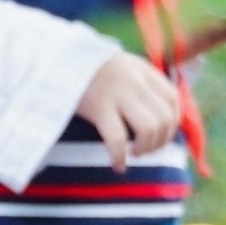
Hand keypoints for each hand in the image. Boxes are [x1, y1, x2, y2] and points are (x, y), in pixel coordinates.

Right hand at [74, 53, 182, 172]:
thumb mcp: (118, 66)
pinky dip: (120, 157)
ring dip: (145, 148)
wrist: (52, 58)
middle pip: (165, 117)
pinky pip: (118, 139)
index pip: (173, 99)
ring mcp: (117, 94)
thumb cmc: (83, 68)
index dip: (172, 123)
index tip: (159, 135)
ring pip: (149, 129)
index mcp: (141, 69)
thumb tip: (157, 115)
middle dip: (160, 141)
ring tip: (132, 153)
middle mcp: (134, 80)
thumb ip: (138, 82)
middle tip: (143, 149)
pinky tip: (117, 166)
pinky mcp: (98, 108)